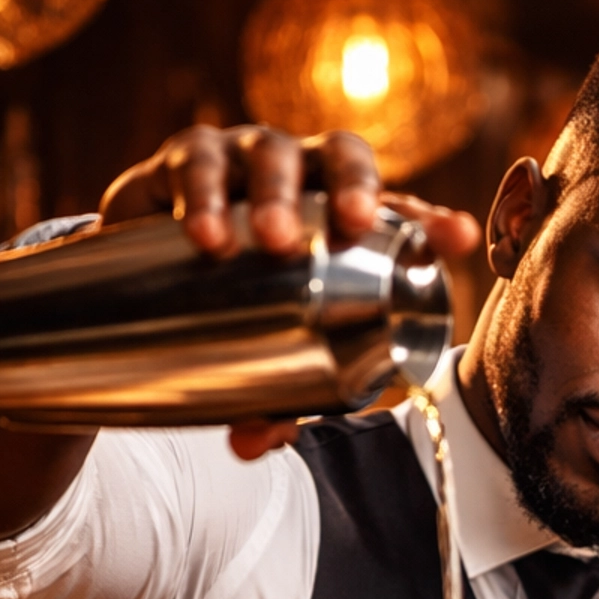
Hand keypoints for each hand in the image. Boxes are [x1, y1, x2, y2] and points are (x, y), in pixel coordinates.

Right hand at [97, 123, 480, 458]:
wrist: (141, 276)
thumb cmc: (229, 309)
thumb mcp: (259, 356)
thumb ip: (265, 399)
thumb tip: (252, 444)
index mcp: (339, 216)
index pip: (396, 211)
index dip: (428, 220)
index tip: (457, 238)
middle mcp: (300, 176)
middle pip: (341, 155)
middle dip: (353, 186)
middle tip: (352, 224)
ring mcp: (242, 161)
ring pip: (269, 153)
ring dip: (273, 193)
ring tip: (269, 241)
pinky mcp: (179, 162)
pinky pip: (194, 162)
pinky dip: (200, 193)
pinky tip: (200, 230)